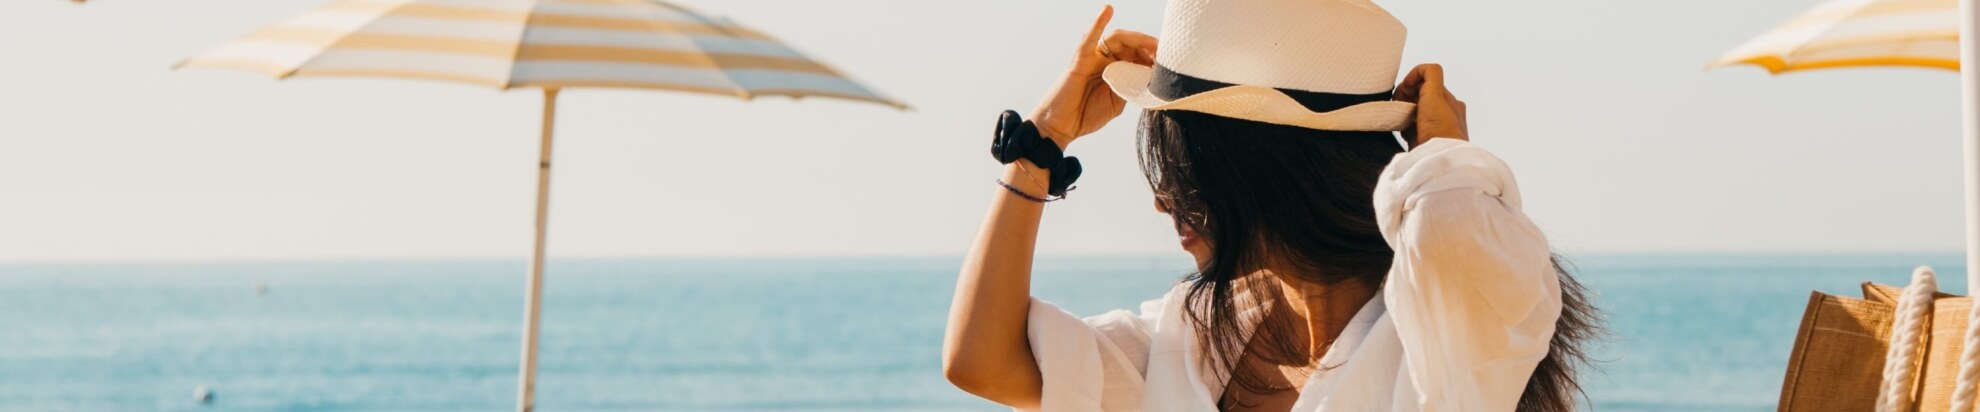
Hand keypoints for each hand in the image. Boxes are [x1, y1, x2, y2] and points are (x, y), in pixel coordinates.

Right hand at [1030, 5, 1157, 147]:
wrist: (1062, 127)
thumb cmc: (1087, 115)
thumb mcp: (1118, 102)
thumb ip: (1133, 87)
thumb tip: (1152, 78)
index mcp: (1117, 70)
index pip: (1139, 55)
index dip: (1155, 57)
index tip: (1171, 64)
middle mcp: (1106, 60)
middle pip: (1132, 45)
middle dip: (1151, 47)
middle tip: (1167, 54)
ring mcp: (1093, 57)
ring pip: (1118, 39)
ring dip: (1137, 39)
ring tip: (1152, 44)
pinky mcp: (1080, 58)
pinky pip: (1090, 37)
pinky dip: (1099, 22)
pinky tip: (1108, 9)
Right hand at [1393, 63, 1467, 147]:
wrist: (1439, 158)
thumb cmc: (1441, 129)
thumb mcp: (1436, 93)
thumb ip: (1430, 74)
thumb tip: (1417, 72)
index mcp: (1449, 101)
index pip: (1426, 82)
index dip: (1412, 82)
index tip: (1405, 89)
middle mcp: (1442, 113)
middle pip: (1417, 95)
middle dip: (1404, 96)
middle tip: (1398, 104)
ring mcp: (1432, 127)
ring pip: (1411, 111)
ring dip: (1402, 111)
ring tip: (1399, 118)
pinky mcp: (1423, 141)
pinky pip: (1408, 128)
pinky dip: (1402, 126)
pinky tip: (1400, 131)